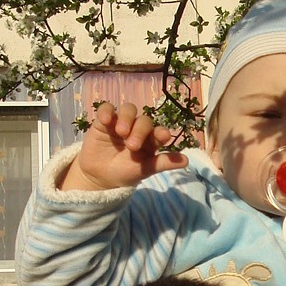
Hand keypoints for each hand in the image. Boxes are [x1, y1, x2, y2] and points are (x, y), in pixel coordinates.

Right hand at [59, 101, 186, 191]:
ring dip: (126, 118)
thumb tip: (186, 161)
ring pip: (128, 110)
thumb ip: (162, 163)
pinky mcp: (104, 121)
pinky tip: (105, 120)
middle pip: (144, 121)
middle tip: (132, 146)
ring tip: (121, 132)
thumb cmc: (125, 173)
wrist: (99, 177)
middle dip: (140, 131)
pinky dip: (106, 111)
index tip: (163, 136)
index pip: (159, 132)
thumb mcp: (144, 170)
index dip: (162, 132)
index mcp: (151, 140)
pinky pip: (107, 109)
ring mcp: (121, 122)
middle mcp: (138, 128)